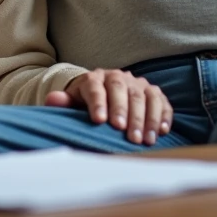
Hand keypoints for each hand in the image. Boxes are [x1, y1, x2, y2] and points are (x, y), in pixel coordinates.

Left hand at [44, 69, 171, 145]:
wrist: (101, 90)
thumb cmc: (85, 101)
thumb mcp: (73, 101)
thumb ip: (63, 102)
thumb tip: (53, 99)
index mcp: (95, 78)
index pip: (96, 88)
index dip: (98, 103)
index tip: (100, 121)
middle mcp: (118, 76)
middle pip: (123, 90)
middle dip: (126, 112)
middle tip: (127, 134)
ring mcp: (137, 83)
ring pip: (145, 96)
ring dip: (147, 118)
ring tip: (146, 139)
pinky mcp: (153, 91)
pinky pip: (162, 100)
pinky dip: (164, 115)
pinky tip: (163, 131)